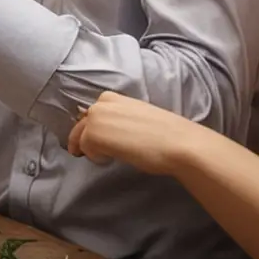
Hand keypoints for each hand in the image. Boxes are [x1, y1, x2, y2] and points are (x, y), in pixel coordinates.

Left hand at [67, 91, 200, 176]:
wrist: (178, 143)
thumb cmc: (166, 134)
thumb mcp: (137, 117)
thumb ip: (120, 119)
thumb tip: (112, 132)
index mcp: (113, 97)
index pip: (92, 113)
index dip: (91, 126)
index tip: (95, 137)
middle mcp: (101, 104)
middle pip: (82, 124)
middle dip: (83, 138)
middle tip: (84, 152)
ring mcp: (95, 118)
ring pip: (80, 137)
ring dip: (90, 149)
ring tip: (105, 158)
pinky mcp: (94, 135)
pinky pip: (85, 149)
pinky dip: (96, 158)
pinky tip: (110, 160)